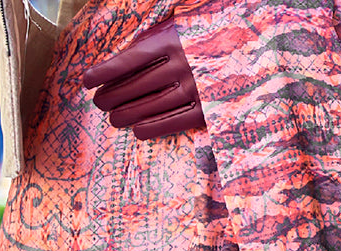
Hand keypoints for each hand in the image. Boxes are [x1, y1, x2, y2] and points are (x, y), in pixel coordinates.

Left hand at [83, 20, 204, 140]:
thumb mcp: (181, 28)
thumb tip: (124, 61)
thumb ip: (156, 41)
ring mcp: (197, 88)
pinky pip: (176, 121)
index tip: (87, 81)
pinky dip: (154, 127)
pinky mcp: (209, 108)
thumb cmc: (209, 36)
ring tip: (113, 118)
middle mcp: (183, 65)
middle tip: (99, 102)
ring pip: (153, 105)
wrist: (253, 47)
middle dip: (113, 95)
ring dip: (128, 114)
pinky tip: (138, 131)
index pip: (131, 59)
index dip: (106, 71)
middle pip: (139, 84)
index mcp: (174, 40)